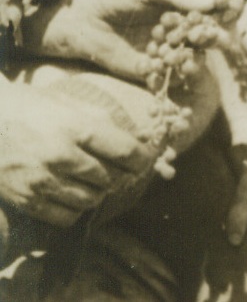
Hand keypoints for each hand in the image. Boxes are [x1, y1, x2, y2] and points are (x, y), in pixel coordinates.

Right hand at [0, 82, 151, 226]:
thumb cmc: (29, 107)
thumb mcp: (68, 103)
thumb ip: (105, 120)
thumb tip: (140, 138)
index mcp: (75, 127)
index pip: (125, 151)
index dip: (142, 159)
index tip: (145, 161)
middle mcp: (60, 155)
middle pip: (109, 178)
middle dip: (116, 174)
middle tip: (111, 167)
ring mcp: (41, 180)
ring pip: (91, 200)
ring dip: (96, 192)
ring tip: (89, 180)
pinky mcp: (26, 199)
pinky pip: (66, 217)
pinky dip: (75, 209)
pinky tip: (71, 194)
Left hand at [21, 0, 226, 80]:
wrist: (80, 20)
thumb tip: (217, 0)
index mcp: (185, 4)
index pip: (215, 6)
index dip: (228, 8)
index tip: (233, 9)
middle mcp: (181, 27)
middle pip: (208, 33)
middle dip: (213, 36)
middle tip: (214, 38)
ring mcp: (169, 49)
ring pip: (193, 56)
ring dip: (195, 57)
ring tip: (191, 59)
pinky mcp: (153, 68)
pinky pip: (170, 73)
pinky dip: (172, 72)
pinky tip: (169, 68)